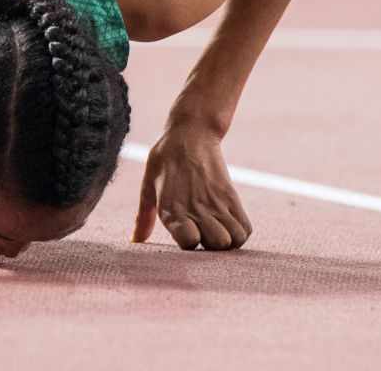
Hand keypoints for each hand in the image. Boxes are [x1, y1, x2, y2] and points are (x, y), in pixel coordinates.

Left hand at [132, 127, 251, 249]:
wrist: (191, 133)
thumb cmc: (164, 160)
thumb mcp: (147, 186)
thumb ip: (143, 217)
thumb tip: (135, 240)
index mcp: (171, 208)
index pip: (189, 242)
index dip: (189, 246)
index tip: (186, 239)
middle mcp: (195, 208)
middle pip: (217, 245)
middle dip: (211, 247)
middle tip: (204, 235)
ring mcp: (215, 202)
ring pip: (234, 239)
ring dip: (227, 241)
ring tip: (216, 231)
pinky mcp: (230, 196)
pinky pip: (245, 228)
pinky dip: (240, 234)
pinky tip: (227, 226)